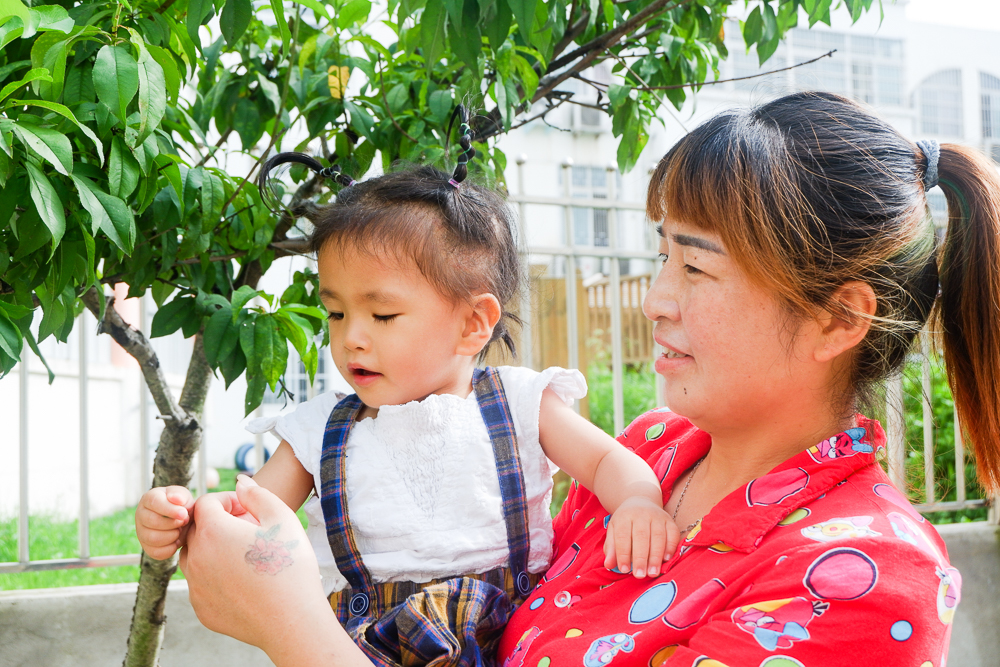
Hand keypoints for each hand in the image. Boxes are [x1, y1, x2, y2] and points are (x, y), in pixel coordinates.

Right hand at [135, 485, 194, 559]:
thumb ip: (180, 495)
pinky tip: (176, 541)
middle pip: (152, 522)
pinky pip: (155, 552)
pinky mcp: (146, 546)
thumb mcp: (184, 496)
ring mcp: (141, 531)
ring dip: (171, 536)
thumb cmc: (182, 505)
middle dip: (172, 524)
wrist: (182, 520)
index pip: (154, 502)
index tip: (184, 514)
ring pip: (152, 538)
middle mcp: (141, 514)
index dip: (169, 510)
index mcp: (149, 498)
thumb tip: (176, 499)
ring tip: (180, 530)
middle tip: (184, 522)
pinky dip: (170, 549)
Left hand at [179, 476, 360, 666]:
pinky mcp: (201, 609)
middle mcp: (195, 557)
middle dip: (218, 524)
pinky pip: (201, 584)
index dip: (227, 501)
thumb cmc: (290, 566)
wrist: (292, 620)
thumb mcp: (282, 518)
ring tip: (245, 556)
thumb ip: (257, 494)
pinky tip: (245, 582)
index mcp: (213, 531)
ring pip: (195, 557)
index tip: (248, 510)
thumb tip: (240, 481)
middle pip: (197, 529)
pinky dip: (216, 578)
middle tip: (249, 531)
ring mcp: (195, 586)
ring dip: (213, 550)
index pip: (206, 503)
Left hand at [603, 496, 680, 577]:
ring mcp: (657, 516)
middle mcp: (641, 514)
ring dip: (656, 556)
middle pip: (641, 536)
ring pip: (658, 536)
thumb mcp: (614, 530)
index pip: (623, 536)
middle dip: (640, 558)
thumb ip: (611, 548)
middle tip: (639, 575)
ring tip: (653, 573)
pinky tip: (666, 560)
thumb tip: (609, 565)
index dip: (623, 554)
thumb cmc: (625, 522)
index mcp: (624, 516)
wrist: (641, 501)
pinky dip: (670, 547)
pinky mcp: (670, 520)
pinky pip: (672, 534)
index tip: (624, 570)